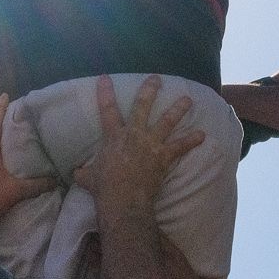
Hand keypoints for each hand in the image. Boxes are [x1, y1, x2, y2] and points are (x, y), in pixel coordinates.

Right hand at [75, 76, 202, 220]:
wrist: (123, 201)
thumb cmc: (104, 188)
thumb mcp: (87, 178)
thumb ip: (83, 172)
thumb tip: (75, 172)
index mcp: (113, 137)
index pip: (107, 110)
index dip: (105, 93)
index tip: (105, 77)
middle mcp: (134, 134)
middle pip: (142, 106)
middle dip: (150, 90)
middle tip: (157, 79)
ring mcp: (151, 144)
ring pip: (167, 121)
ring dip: (178, 109)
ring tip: (187, 99)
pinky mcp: (163, 157)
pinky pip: (180, 146)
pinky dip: (192, 140)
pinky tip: (202, 135)